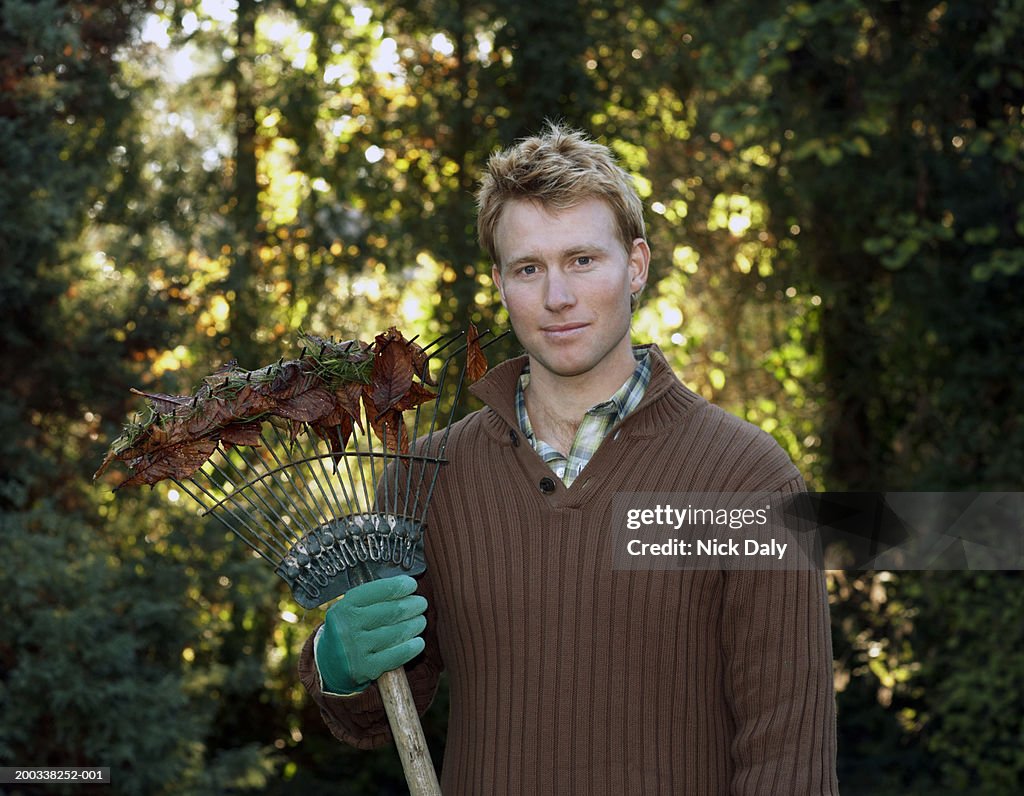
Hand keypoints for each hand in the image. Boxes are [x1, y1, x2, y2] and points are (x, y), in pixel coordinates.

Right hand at [315, 575, 427, 693]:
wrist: (329, 665)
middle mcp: (347, 627)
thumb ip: (372, 597)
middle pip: (390, 611)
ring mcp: (356, 649)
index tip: (411, 585)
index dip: (398, 586)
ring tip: (420, 621)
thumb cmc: (348, 630)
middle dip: (411, 606)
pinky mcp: (365, 668)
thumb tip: (405, 585)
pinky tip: (418, 642)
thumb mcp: (350, 610)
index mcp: (344, 608)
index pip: (376, 591)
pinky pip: (396, 655)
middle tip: (421, 604)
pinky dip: (411, 647)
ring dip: (414, 625)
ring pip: (396, 633)